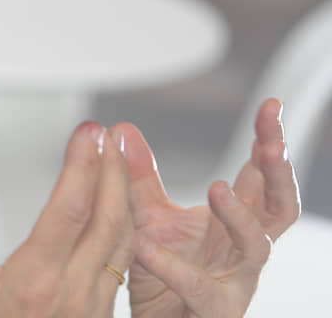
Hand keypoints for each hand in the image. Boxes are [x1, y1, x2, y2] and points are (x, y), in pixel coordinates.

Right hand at [0, 122, 133, 316]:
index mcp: (32, 286)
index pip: (69, 212)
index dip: (82, 166)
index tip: (88, 133)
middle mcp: (72, 298)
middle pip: (107, 220)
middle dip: (112, 171)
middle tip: (110, 134)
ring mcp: (93, 311)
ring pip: (123, 242)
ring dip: (123, 196)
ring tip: (117, 160)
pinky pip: (123, 264)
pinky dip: (125, 227)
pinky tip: (118, 207)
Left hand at [124, 98, 300, 316]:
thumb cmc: (161, 280)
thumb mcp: (147, 218)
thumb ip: (138, 178)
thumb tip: (124, 130)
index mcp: (232, 222)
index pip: (258, 176)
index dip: (268, 141)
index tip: (270, 106)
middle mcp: (241, 250)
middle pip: (278, 207)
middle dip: (279, 173)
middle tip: (271, 144)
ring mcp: (235, 282)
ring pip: (256, 247)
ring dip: (240, 216)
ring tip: (217, 188)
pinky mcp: (213, 311)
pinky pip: (200, 290)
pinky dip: (171, 266)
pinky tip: (145, 246)